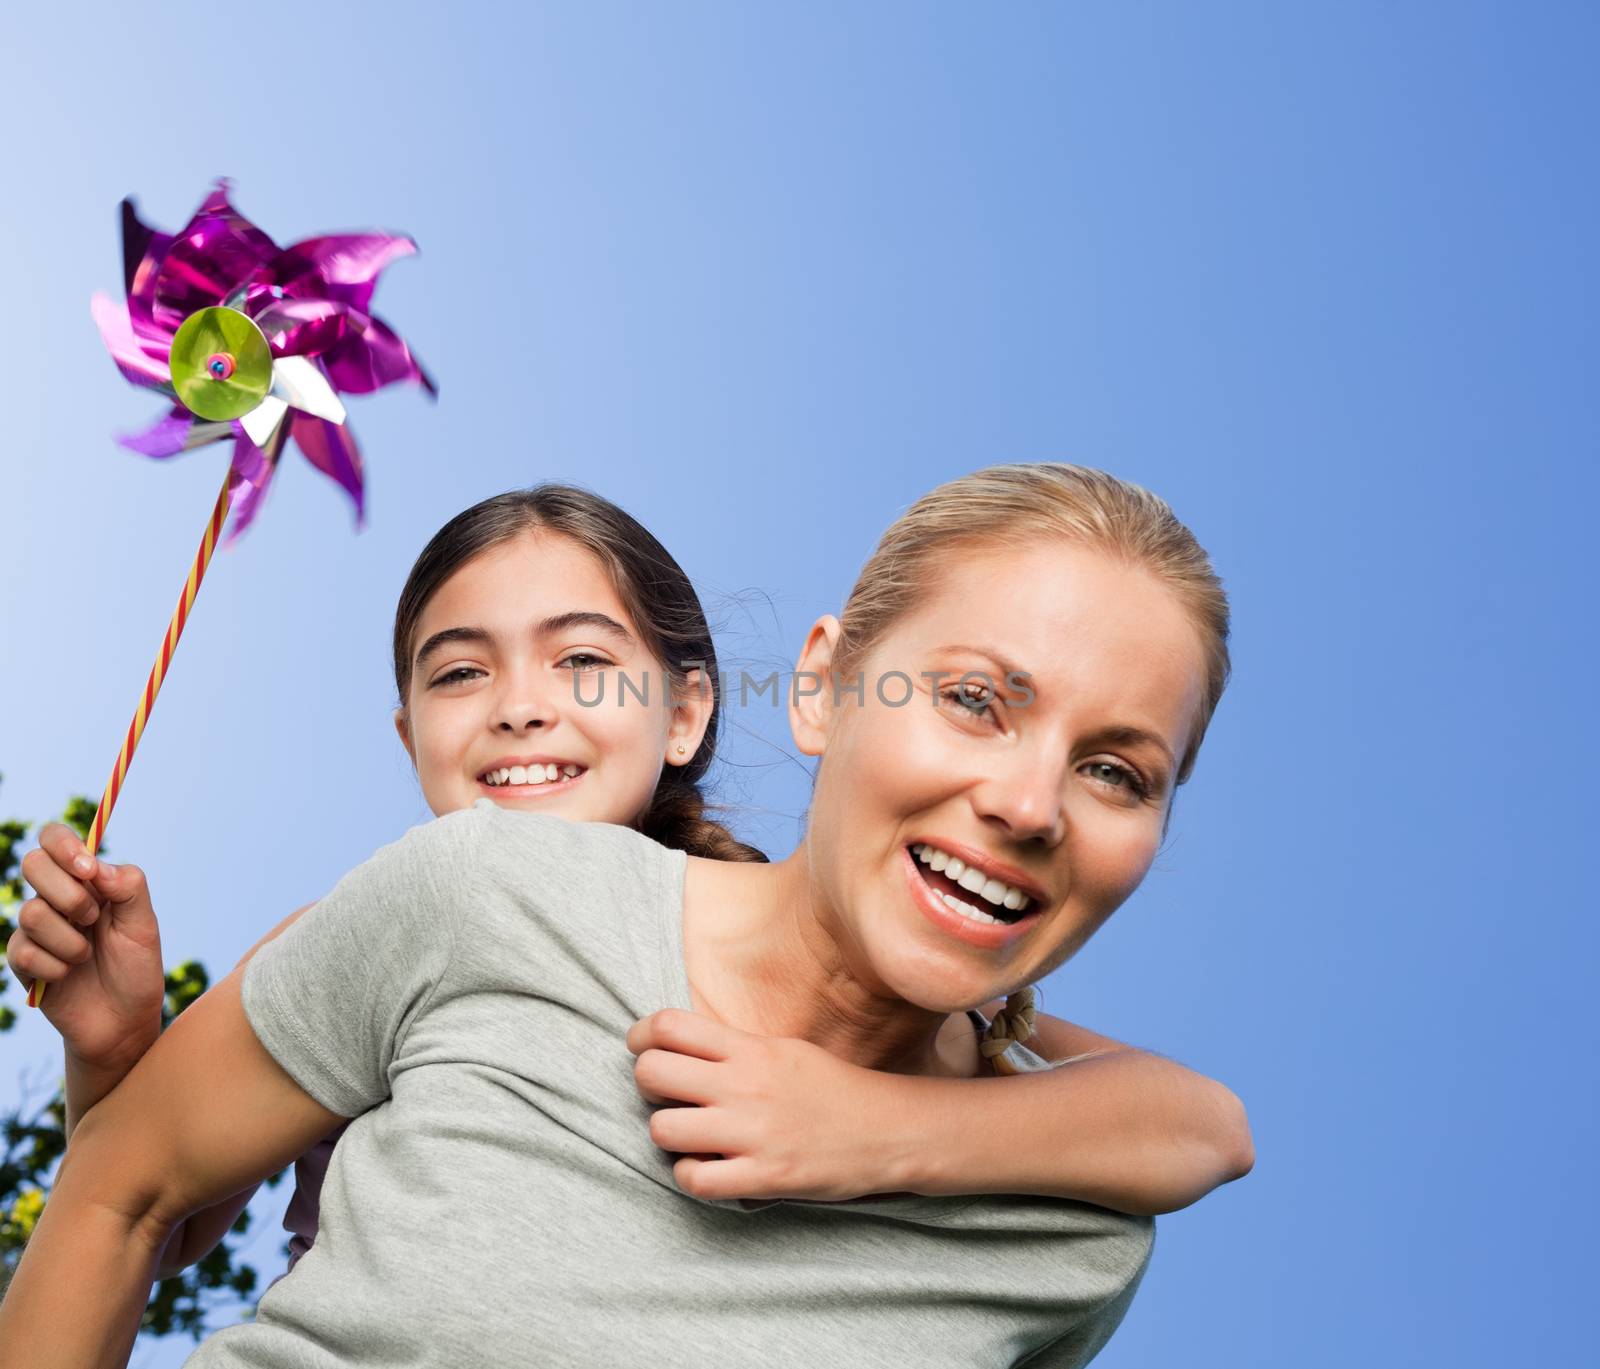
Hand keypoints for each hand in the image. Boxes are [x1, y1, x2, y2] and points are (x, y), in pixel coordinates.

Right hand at [6, 823, 164, 1068]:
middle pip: (33, 864)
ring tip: (86, 956)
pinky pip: (24, 951)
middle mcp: (56, 898)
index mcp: (87, 882)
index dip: (63, 846)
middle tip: (93, 919)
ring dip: (69, 939)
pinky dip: (56, 966)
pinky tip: (69, 976)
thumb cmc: (137, 969)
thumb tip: (96, 865)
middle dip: (68, 894)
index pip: (55, 839)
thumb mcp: (144, 925)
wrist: (124, 1022)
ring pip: (31, 912)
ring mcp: (36, 929)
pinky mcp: (22, 961)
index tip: (87, 870)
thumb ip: (128, 887)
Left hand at [626, 1008, 910, 1202]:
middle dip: (647, 1084)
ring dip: (667, 1134)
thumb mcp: (784, 1050)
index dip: (642, 1037)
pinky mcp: (763, 1176)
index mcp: (751, 1050)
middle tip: (665, 1094)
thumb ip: (733, 1049)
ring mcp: (752, 1133)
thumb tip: (678, 1045)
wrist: (888, 1131)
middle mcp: (745, 1086)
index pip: (669, 1026)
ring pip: (662, 1129)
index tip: (644, 1048)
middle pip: (652, 1073)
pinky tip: (707, 1168)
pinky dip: (691, 1175)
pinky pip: (695, 1179)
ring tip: (687, 1135)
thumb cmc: (832, 1089)